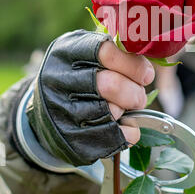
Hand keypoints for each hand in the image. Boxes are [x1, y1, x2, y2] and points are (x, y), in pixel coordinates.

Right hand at [25, 30, 154, 165]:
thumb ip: (115, 53)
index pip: (107, 52)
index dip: (134, 65)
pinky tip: (125, 125)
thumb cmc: (78, 77)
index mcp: (67, 52)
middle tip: (139, 96)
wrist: (46, 113)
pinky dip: (129, 132)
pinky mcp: (70, 140)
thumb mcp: (87, 54)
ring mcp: (61, 112)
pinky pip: (114, 137)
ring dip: (127, 111)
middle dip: (134, 92)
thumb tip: (148, 67)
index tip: (146, 75)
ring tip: (124, 108)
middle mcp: (59, 81)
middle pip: (110, 85)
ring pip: (111, 112)